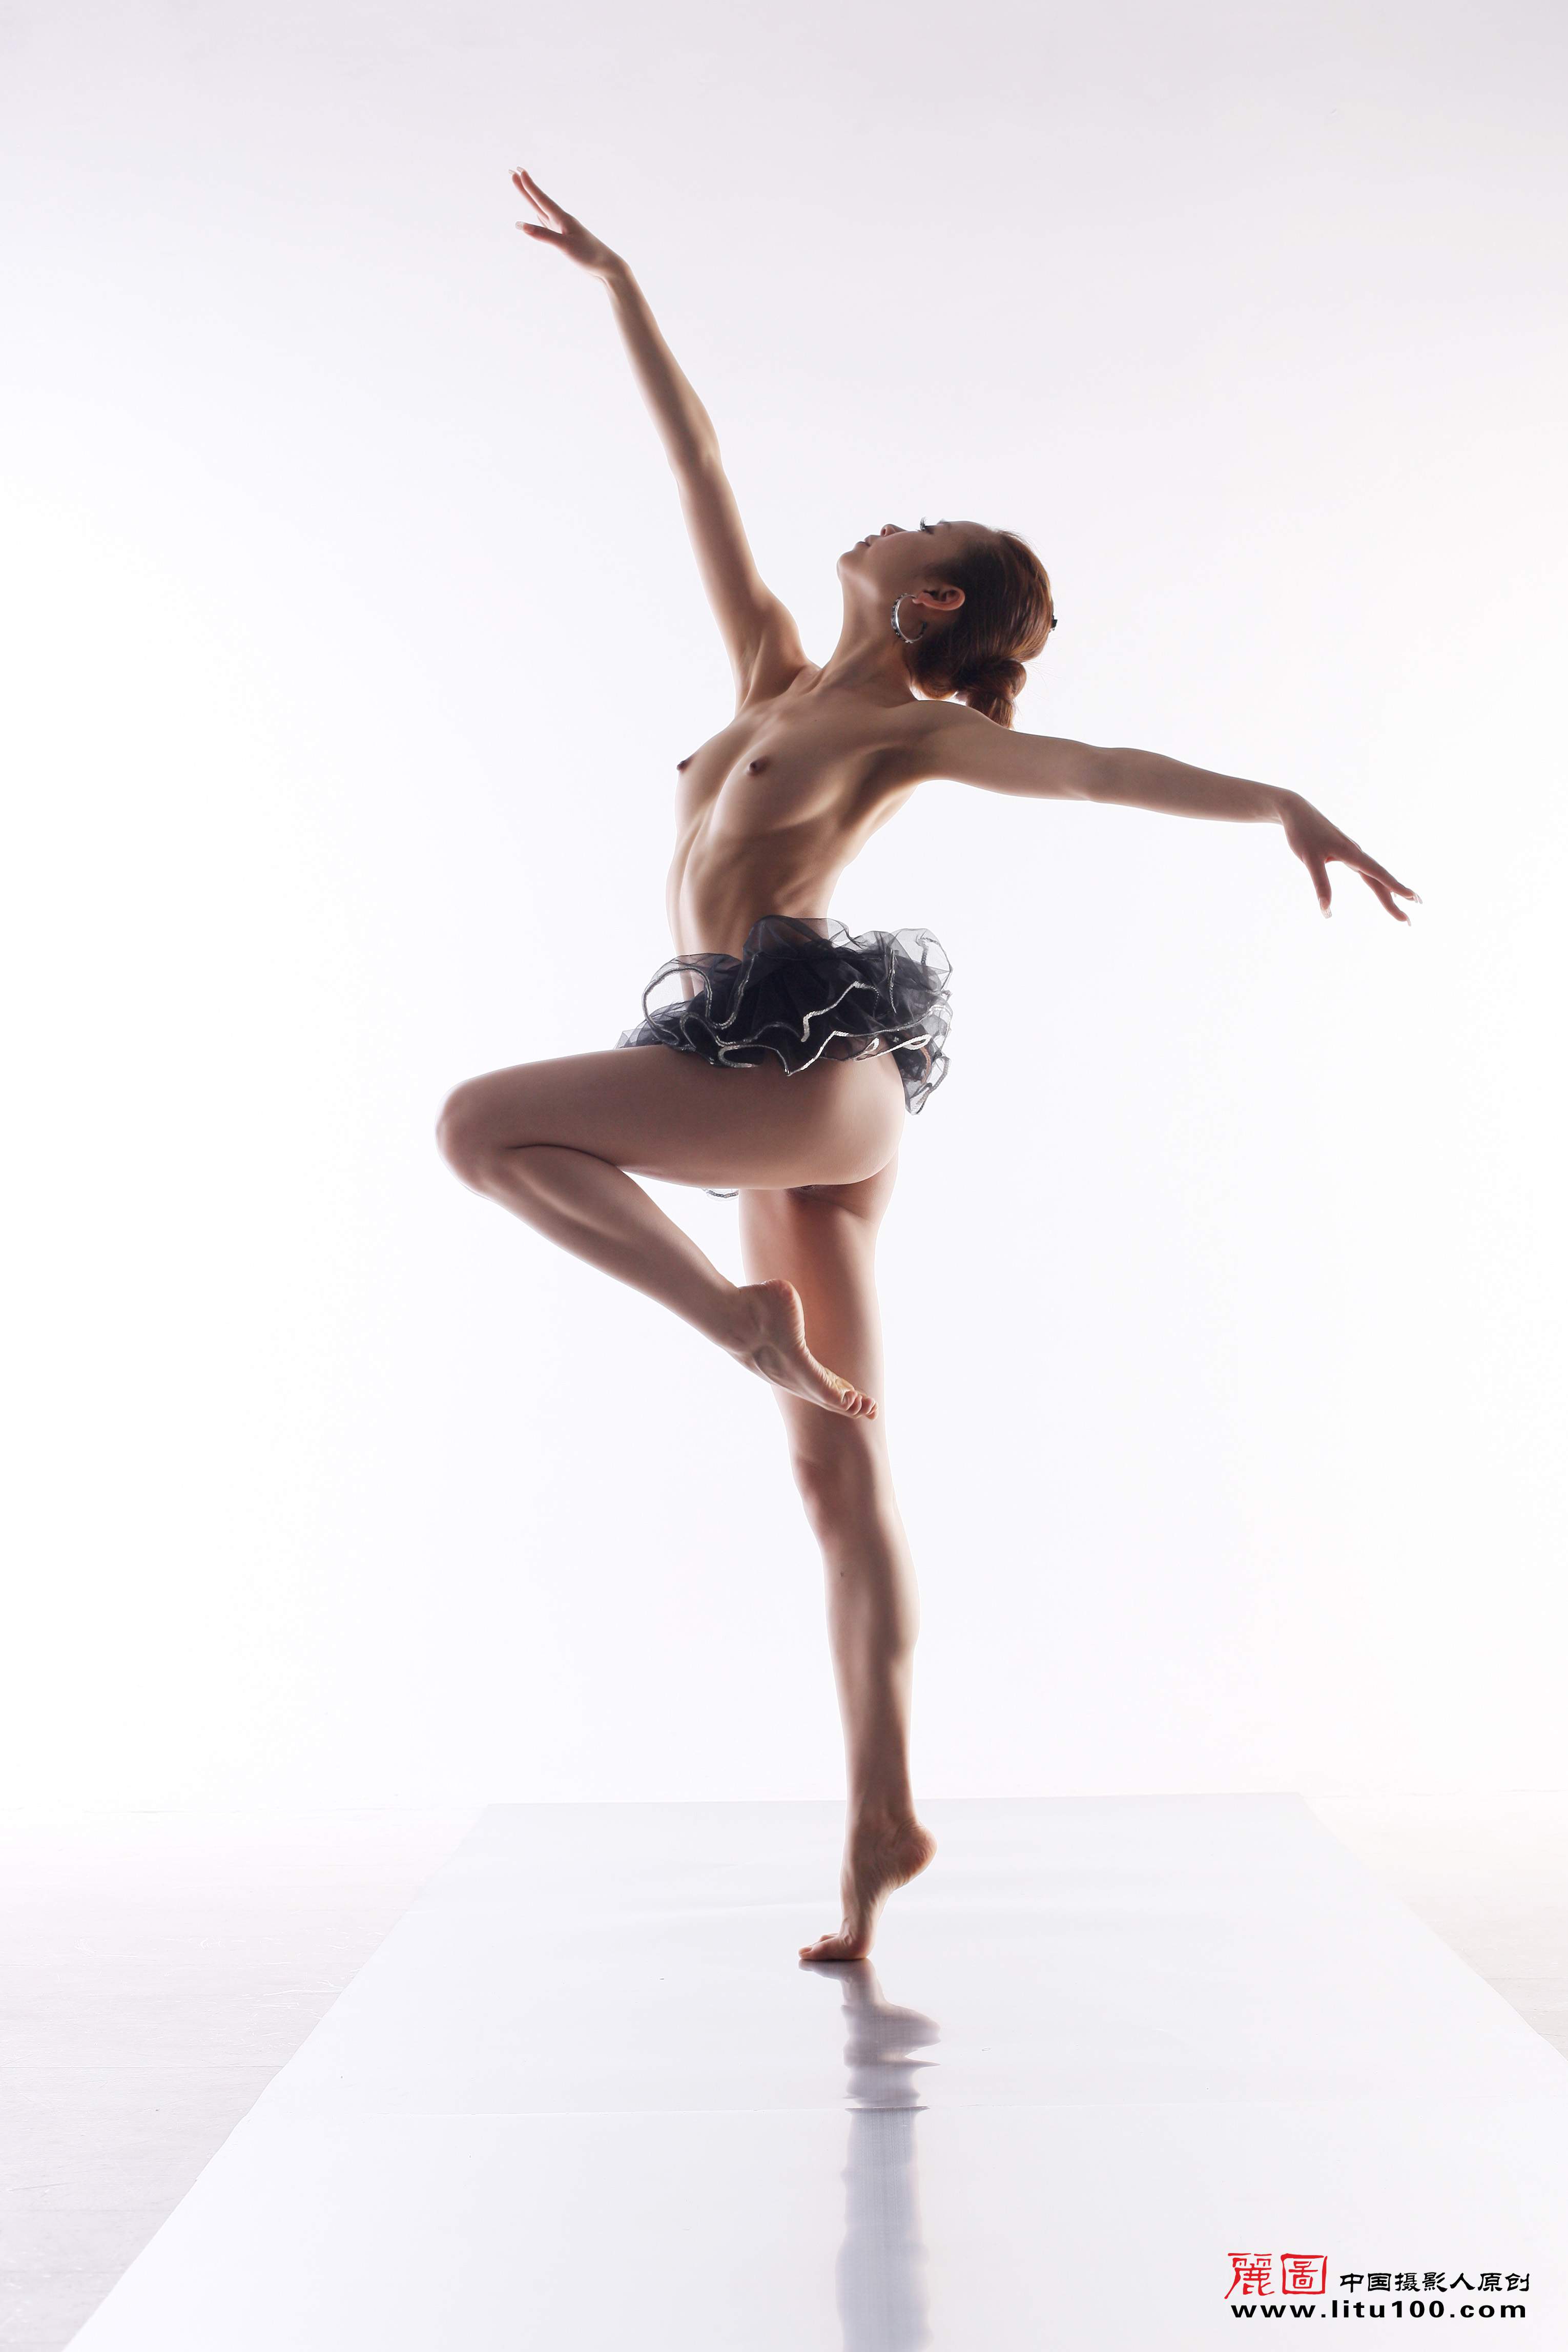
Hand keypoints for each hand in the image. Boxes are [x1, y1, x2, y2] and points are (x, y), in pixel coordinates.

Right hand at [512, 168, 621, 277]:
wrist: (607, 267)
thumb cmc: (589, 256)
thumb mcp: (565, 246)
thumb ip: (543, 235)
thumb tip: (520, 225)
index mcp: (562, 219)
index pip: (542, 199)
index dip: (529, 186)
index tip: (518, 171)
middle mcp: (561, 221)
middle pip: (539, 201)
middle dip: (525, 188)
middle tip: (513, 172)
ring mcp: (562, 230)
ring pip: (541, 210)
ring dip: (531, 199)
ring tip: (522, 188)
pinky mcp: (564, 239)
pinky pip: (547, 224)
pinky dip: (539, 217)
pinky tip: (537, 214)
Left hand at [1277, 790, 1418, 922]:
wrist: (1297, 811)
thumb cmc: (1302, 833)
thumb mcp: (1309, 859)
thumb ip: (1320, 884)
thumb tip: (1326, 911)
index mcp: (1352, 853)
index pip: (1378, 874)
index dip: (1395, 887)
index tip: (1412, 898)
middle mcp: (1357, 853)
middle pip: (1380, 879)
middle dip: (1396, 899)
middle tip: (1408, 921)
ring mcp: (1353, 853)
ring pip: (1375, 875)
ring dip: (1390, 891)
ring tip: (1405, 905)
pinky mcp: (1346, 853)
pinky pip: (1367, 871)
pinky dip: (1377, 882)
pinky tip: (1381, 888)